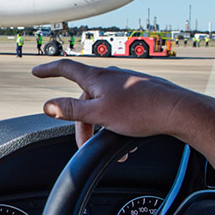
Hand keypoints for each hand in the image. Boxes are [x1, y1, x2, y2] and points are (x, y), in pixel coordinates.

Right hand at [32, 60, 200, 145]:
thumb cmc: (142, 111)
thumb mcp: (100, 114)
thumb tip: (48, 105)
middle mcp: (111, 76)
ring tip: (111, 146)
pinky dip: (116, 125)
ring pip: (103, 106)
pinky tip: (126, 140)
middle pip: (85, 99)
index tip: (36, 72)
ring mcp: (127, 84)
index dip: (48, 70)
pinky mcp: (140, 93)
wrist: (178, 111)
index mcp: (97, 78)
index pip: (65, 68)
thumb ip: (72, 110)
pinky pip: (120, 109)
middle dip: (83, 124)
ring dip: (101, 128)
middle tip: (83, 144)